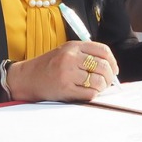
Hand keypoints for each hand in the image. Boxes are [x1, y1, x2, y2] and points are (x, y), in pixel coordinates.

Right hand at [5, 41, 119, 101]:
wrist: (27, 78)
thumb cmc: (48, 66)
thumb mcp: (65, 52)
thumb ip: (84, 55)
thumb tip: (110, 68)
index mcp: (73, 46)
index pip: (103, 50)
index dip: (112, 61)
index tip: (114, 70)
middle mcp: (71, 58)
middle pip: (103, 66)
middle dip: (110, 77)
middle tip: (107, 82)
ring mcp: (68, 74)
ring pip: (98, 81)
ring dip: (102, 87)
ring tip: (97, 88)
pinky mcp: (65, 89)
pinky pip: (90, 93)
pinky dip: (93, 95)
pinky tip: (87, 93)